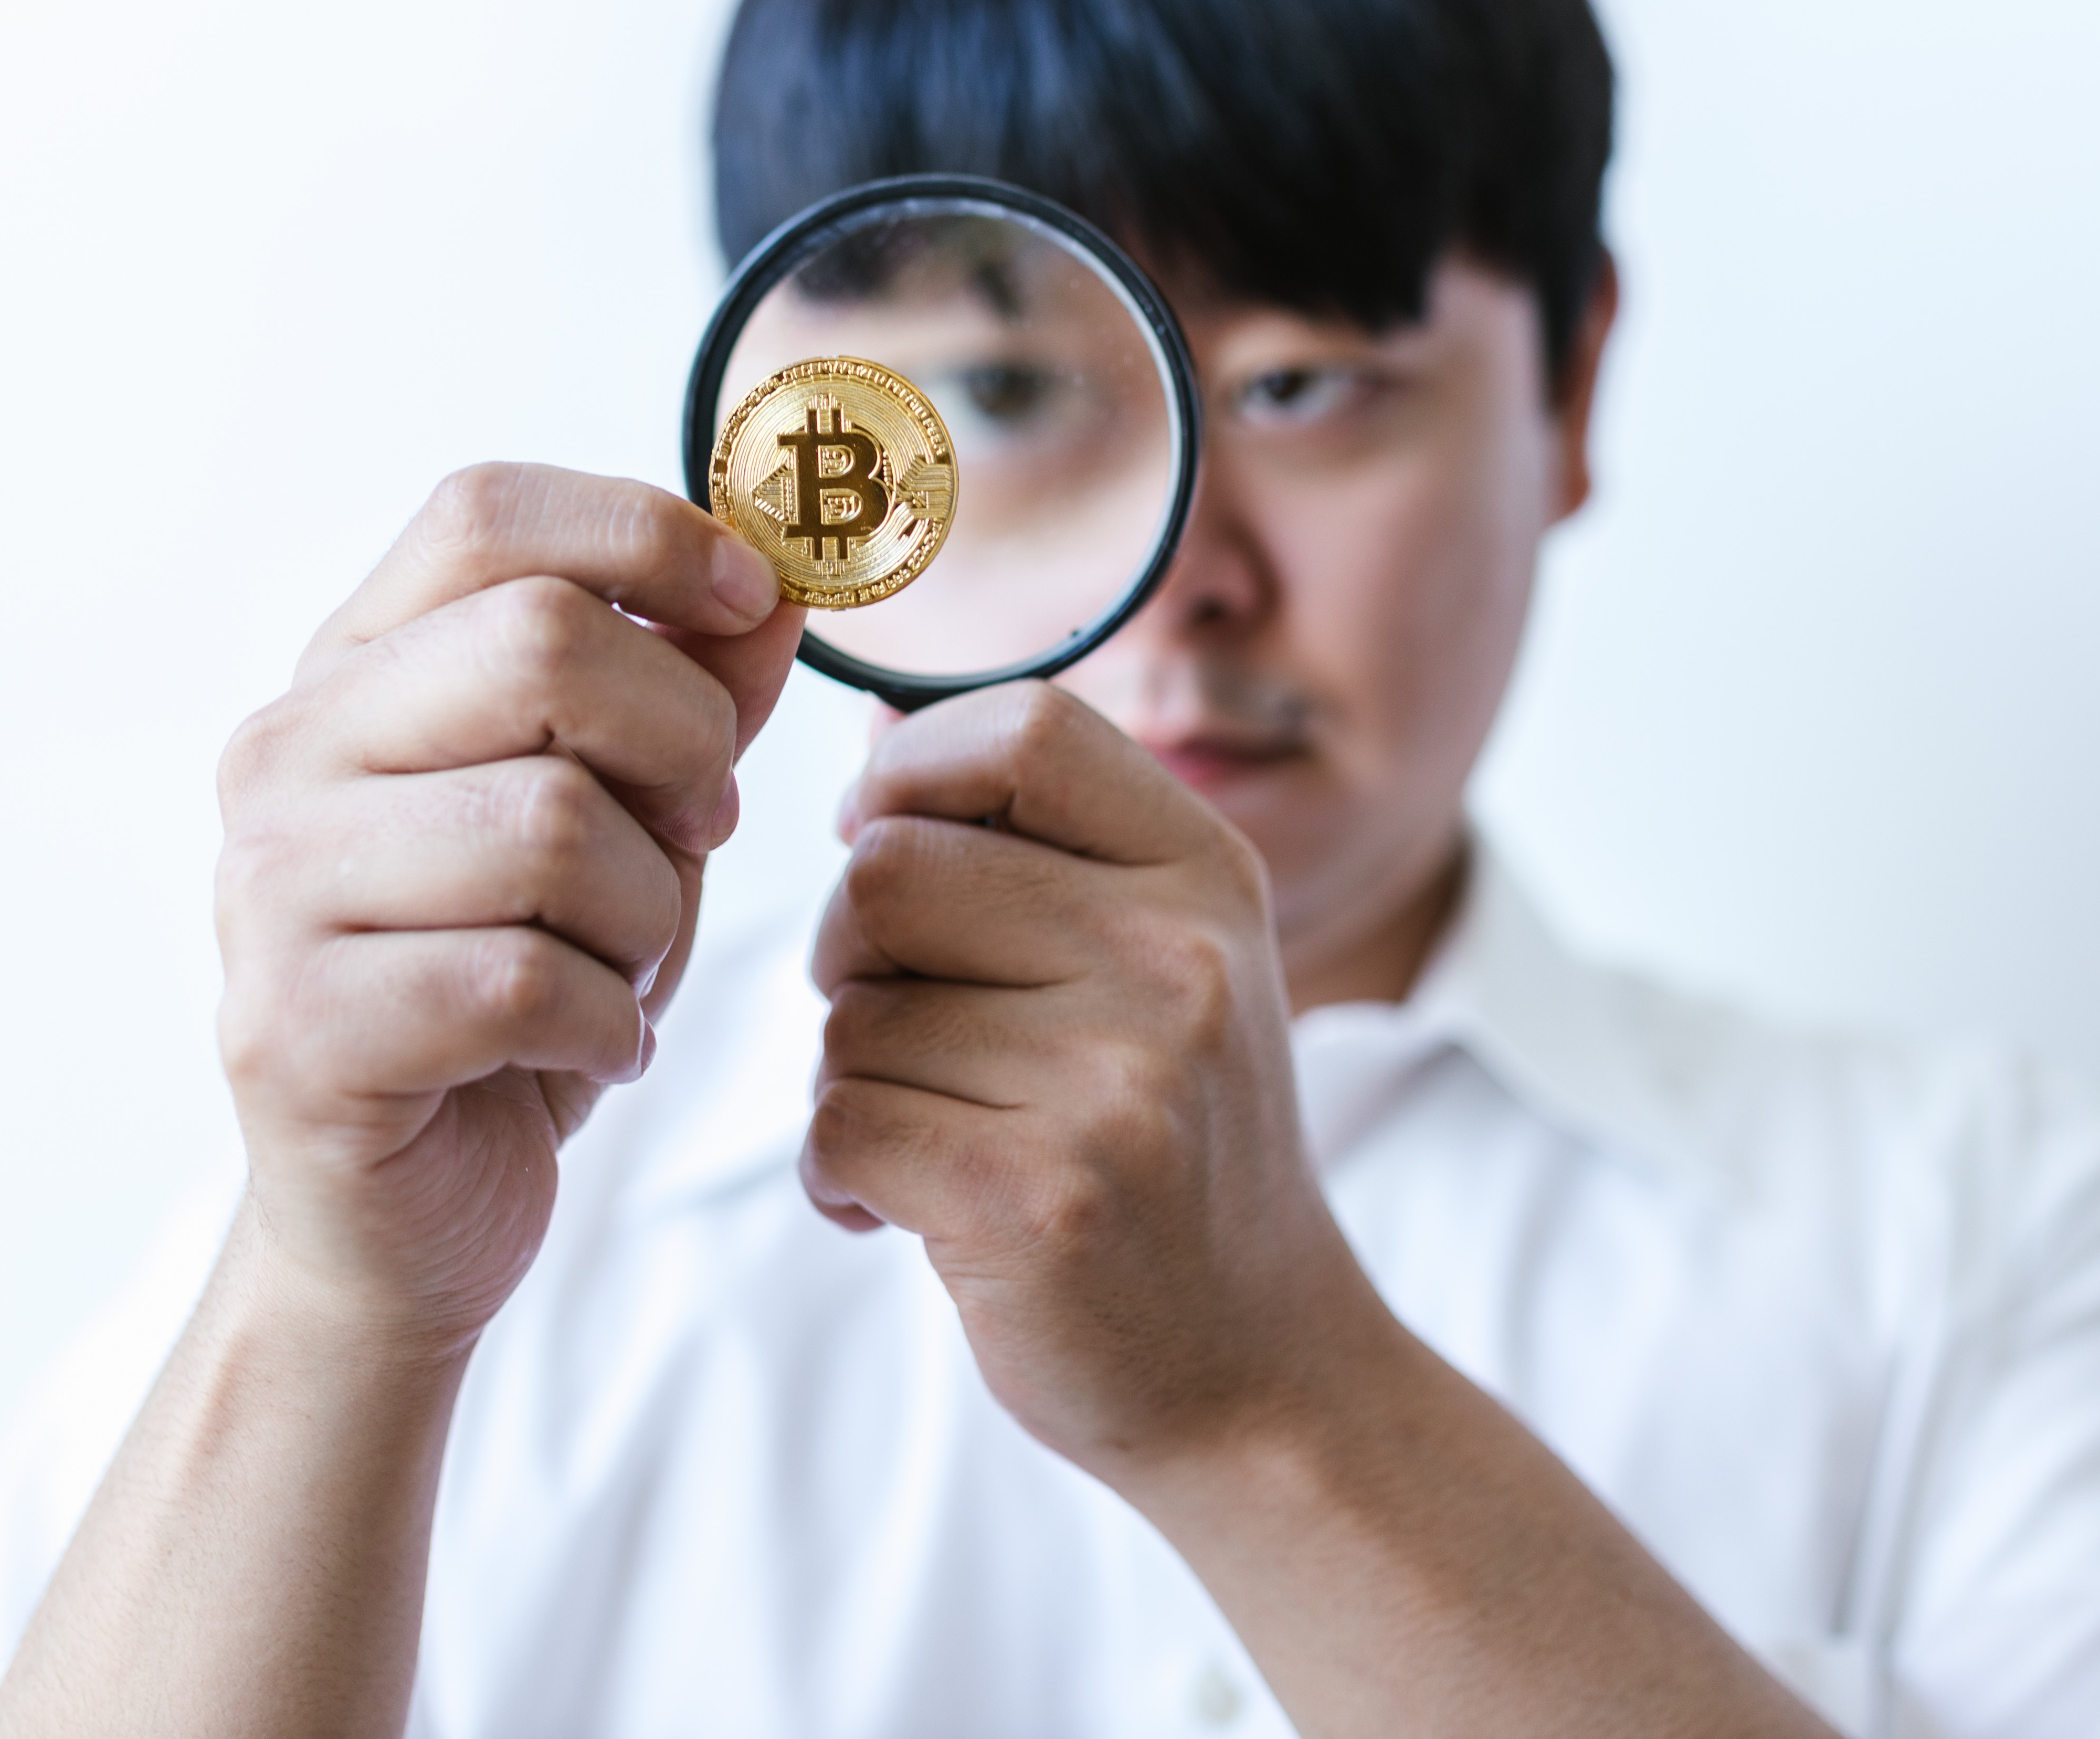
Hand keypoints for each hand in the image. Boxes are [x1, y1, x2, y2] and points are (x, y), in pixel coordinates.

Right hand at [212, 464, 800, 1348]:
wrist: (410, 1219)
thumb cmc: (522, 992)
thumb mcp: (634, 821)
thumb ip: (693, 693)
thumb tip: (777, 575)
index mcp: (350, 670)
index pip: (483, 513)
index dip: (646, 533)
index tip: (756, 603)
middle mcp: (281, 754)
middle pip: (541, 646)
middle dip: (679, 742)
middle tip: (701, 832)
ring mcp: (268, 891)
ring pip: (550, 824)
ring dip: (644, 911)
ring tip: (621, 965)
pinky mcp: (292, 1029)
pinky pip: (520, 980)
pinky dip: (603, 1018)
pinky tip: (591, 1045)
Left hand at [801, 682, 1390, 1479]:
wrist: (1260, 1370)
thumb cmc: (1172, 1150)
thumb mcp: (1157, 965)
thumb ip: (1028, 848)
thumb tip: (868, 732)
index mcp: (1206, 878)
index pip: (1024, 729)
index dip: (911, 766)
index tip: (880, 833)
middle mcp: (1177, 963)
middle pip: (890, 870)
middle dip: (851, 952)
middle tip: (903, 1032)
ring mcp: (1117, 1083)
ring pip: (852, 1016)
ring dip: (851, 1084)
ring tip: (942, 1140)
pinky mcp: (1039, 1200)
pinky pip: (840, 1125)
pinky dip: (838, 1177)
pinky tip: (904, 1213)